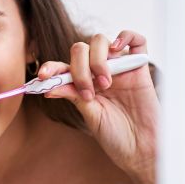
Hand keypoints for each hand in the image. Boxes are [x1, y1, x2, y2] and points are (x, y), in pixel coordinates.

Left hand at [38, 30, 158, 181]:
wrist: (141, 148)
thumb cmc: (115, 135)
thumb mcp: (90, 115)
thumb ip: (73, 96)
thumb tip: (50, 85)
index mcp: (83, 84)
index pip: (63, 67)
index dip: (51, 67)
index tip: (43, 76)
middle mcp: (99, 72)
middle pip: (81, 50)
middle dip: (79, 68)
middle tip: (88, 92)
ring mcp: (119, 68)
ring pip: (101, 41)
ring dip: (97, 60)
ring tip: (106, 84)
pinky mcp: (140, 67)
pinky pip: (136, 40)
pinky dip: (126, 36)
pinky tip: (118, 48)